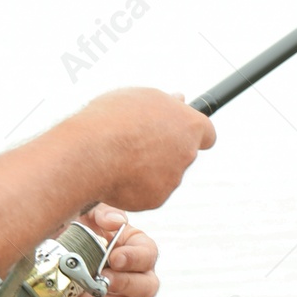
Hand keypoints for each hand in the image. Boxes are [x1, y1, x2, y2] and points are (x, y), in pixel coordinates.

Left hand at [58, 203, 158, 296]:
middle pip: (148, 288)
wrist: (53, 257)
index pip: (149, 255)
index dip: (135, 258)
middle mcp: (136, 276)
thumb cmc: (77, 232)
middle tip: (102, 280)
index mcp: (136, 249)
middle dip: (125, 285)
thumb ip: (103, 213)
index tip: (114, 258)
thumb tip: (116, 222)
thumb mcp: (87, 214)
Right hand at [68, 88, 215, 211]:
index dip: (191, 132)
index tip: (178, 132)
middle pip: (182, 153)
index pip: (206, 133)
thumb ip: (164, 102)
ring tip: (119, 156)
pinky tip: (116, 174)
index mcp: (188, 124)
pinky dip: (135, 186)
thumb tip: (179, 99)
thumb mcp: (140, 97)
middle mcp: (187, 153)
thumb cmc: (112, 119)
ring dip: (148, 168)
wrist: (90, 153)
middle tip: (137, 142)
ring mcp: (173, 179)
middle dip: (165, 150)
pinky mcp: (156, 199)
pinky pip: (148, 192)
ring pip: (164, 174)